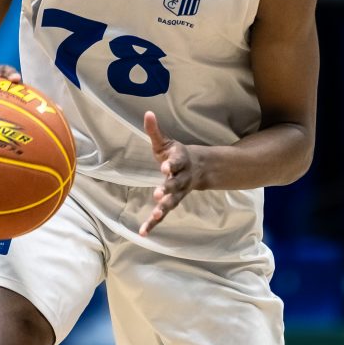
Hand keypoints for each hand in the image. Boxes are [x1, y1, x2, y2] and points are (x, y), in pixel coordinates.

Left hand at [139, 111, 202, 236]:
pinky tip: (143, 231)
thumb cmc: (177, 154)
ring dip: (163, 208)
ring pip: (172, 201)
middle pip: (176, 184)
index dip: (171, 165)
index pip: (176, 162)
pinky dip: (154, 223)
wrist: (200, 169)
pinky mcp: (172, 202)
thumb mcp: (166, 142)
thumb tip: (147, 113)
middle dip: (168, 189)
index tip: (165, 167)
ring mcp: (179, 192)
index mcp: (180, 160)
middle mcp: (181, 177)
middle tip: (158, 194)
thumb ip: (155, 130)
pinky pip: (164, 214)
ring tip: (155, 215)